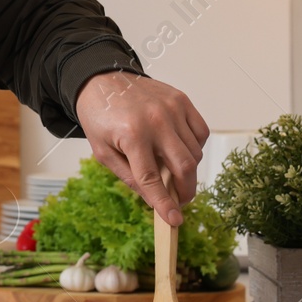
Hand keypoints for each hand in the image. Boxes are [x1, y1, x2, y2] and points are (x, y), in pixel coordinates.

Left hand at [73, 70, 209, 225]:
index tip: (175, 220)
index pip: (152, 179)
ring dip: (188, 170)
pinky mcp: (182, 100)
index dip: (164, 203)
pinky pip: (201, 132)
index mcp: (132, 135)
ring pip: (195, 152)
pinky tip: (179, 150)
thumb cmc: (100, 117)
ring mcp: (172, 109)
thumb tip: (153, 199)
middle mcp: (156, 121)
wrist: (102, 81)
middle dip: (185, 191)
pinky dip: (195, 147)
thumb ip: (129, 177)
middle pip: (183, 167)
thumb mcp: (103, 152)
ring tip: (172, 171)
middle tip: (180, 200)